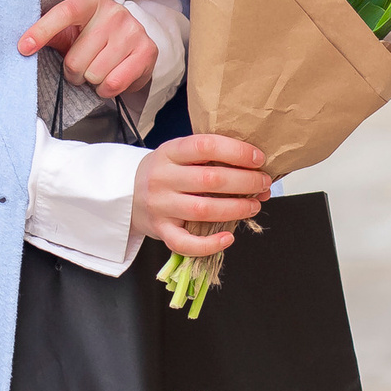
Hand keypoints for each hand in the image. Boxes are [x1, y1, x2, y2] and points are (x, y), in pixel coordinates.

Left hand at [19, 0, 156, 99]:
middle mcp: (115, 12)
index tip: (23, 48)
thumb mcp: (72, 29)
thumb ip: (52, 34)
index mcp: (92, 0)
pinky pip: (113, 84)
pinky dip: (106, 89)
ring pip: (94, 74)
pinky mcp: (147, 51)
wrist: (132, 42)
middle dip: (74, 71)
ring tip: (98, 70)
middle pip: (76, 59)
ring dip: (91, 81)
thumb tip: (23, 46)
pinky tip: (110, 78)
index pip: (64, 13)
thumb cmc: (94, 36)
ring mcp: (133, 31)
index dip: (42, 31)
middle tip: (82, 66)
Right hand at [131, 136, 271, 258]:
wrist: (127, 194)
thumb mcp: (179, 155)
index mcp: (170, 152)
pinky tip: (228, 238)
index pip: (206, 146)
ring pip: (203, 210)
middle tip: (263, 183)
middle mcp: (162, 178)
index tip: (258, 158)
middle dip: (245, 182)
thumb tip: (255, 170)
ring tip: (253, 206)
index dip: (236, 151)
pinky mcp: (161, 231)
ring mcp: (160, 206)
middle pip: (210, 180)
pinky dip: (209, 244)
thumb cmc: (165, 173)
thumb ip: (210, 159)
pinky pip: (185, 243)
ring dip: (236, 209)